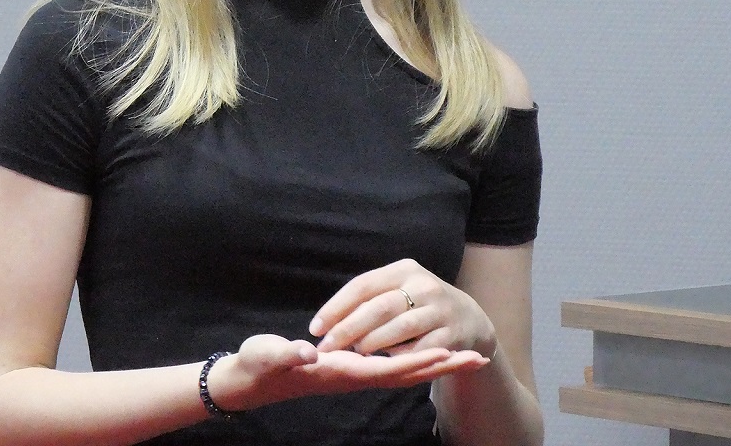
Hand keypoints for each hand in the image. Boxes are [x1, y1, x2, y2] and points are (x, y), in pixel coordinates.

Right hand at [207, 333, 487, 412]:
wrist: (253, 378)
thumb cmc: (260, 364)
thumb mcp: (268, 356)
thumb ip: (287, 354)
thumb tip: (309, 353)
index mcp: (339, 370)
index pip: (386, 368)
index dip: (416, 361)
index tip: (446, 354)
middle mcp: (354, 375)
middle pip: (407, 375)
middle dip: (442, 367)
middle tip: (478, 359)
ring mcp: (355, 373)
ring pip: (405, 371)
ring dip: (438, 365)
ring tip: (469, 358)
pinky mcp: (353, 366)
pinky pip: (393, 366)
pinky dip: (418, 361)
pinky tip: (435, 354)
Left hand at [308, 258, 495, 357]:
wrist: (468, 317)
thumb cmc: (418, 304)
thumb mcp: (398, 289)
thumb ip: (369, 299)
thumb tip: (327, 322)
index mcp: (403, 269)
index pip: (363, 285)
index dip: (336, 306)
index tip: (315, 327)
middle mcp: (423, 285)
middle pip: (379, 307)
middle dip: (348, 329)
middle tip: (326, 347)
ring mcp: (440, 309)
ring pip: (400, 328)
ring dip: (373, 343)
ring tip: (353, 354)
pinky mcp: (452, 334)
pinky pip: (420, 349)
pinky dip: (400, 357)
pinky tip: (384, 363)